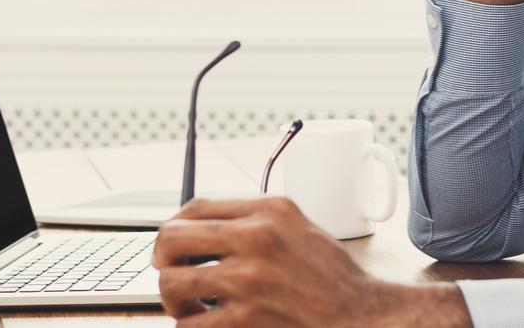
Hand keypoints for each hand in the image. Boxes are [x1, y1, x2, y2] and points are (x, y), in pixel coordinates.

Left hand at [153, 196, 470, 326]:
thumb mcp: (300, 227)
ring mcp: (247, 280)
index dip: (175, 226)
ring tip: (190, 304)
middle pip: (171, 238)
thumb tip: (206, 224)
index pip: (194, 207)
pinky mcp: (244, 320)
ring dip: (174, 297)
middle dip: (163, 259)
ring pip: (171, 282)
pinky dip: (191, 325)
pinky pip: (189, 324)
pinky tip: (207, 323)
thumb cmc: (333, 278)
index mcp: (269, 211)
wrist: (361, 317)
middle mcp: (256, 239)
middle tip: (173, 272)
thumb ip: (257, 218)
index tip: (175, 243)